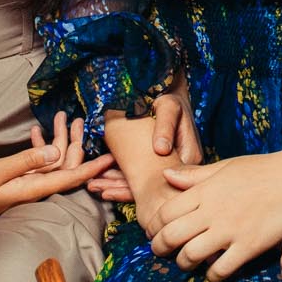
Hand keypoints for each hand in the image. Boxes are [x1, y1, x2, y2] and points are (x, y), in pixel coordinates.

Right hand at [0, 112, 110, 231]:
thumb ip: (26, 162)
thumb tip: (55, 153)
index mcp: (33, 188)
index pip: (70, 178)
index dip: (92, 168)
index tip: (110, 158)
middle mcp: (33, 188)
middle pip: (63, 166)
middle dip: (74, 142)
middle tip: (82, 120)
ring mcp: (24, 185)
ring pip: (50, 162)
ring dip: (57, 139)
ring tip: (63, 117)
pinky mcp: (15, 181)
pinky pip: (35, 163)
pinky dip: (39, 146)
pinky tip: (37, 131)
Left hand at [88, 89, 202, 203]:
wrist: (170, 91)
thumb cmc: (170, 97)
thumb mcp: (169, 107)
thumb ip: (165, 126)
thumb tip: (161, 150)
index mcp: (188, 157)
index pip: (160, 182)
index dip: (133, 189)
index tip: (108, 190)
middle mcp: (181, 166)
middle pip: (150, 187)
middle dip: (120, 190)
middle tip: (94, 188)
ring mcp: (170, 165)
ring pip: (143, 182)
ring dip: (117, 185)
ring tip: (94, 185)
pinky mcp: (159, 161)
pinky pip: (141, 173)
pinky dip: (121, 175)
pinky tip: (103, 177)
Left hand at [149, 152, 281, 281]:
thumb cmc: (264, 170)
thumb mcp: (227, 167)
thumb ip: (196, 175)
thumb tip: (166, 175)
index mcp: (206, 189)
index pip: (165, 212)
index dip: (155, 225)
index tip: (156, 231)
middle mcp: (213, 211)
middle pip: (171, 236)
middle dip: (160, 248)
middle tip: (161, 252)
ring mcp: (230, 230)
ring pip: (190, 255)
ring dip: (183, 263)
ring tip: (186, 262)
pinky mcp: (249, 246)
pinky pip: (221, 269)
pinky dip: (212, 275)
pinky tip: (214, 271)